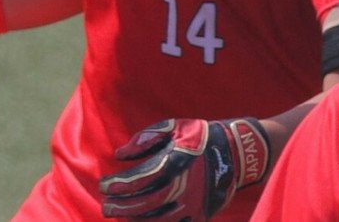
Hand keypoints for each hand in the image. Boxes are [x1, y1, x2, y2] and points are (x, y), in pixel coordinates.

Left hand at [98, 118, 269, 219]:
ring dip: (135, 219)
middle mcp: (183, 185)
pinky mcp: (201, 214)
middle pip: (145, 203)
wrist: (235, 152)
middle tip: (105, 206)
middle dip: (122, 206)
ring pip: (158, 219)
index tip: (103, 185)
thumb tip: (119, 155)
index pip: (139, 179)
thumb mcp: (173, 126)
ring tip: (120, 215)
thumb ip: (145, 139)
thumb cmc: (199, 136)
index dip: (118, 185)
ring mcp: (193, 203)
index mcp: (175, 162)